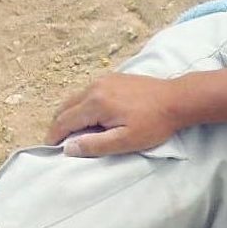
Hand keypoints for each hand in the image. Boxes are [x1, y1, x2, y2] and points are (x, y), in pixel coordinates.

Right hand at [47, 73, 185, 156]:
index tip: (49, 149)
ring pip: (75, 99)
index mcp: (96, 103)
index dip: (54, 136)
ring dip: (69, 115)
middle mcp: (94, 87)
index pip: (64, 121)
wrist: (177, 99)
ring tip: (73, 132)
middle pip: (65, 107)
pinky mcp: (112, 78)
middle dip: (58, 125)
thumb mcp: (126, 140)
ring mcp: (103, 80)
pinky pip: (87, 93)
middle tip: (58, 142)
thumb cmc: (154, 124)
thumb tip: (68, 148)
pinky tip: (90, 118)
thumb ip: (95, 145)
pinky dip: (81, 106)